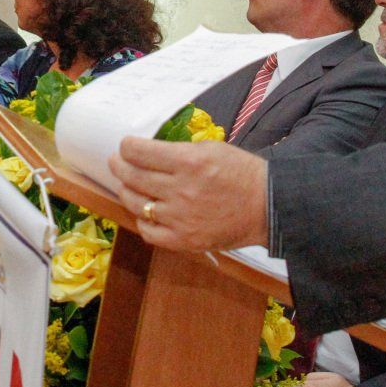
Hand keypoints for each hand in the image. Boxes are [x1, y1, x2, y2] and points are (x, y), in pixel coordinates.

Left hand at [107, 136, 267, 251]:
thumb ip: (179, 151)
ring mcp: (180, 218)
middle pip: (132, 176)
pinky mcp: (184, 240)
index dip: (127, 147)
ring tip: (126, 185)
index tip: (126, 146)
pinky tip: (144, 213)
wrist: (268, 206)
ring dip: (126, 191)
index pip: (140, 152)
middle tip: (117, 162)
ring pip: (135, 203)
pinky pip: (148, 232)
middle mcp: (180, 189)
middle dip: (119, 165)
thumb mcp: (212, 148)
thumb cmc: (242, 173)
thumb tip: (149, 152)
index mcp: (188, 161)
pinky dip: (142, 221)